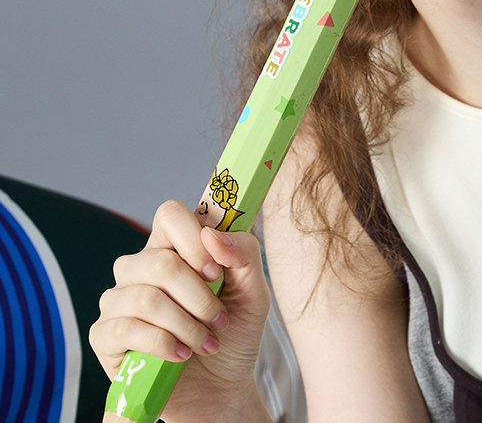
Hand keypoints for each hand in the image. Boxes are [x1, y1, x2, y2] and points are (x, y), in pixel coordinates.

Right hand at [90, 199, 270, 420]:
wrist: (221, 388)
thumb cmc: (234, 333)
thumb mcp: (254, 292)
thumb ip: (243, 255)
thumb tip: (213, 235)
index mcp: (175, 247)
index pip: (170, 214)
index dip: (192, 237)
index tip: (216, 271)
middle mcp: (140, 268)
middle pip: (158, 259)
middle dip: (198, 296)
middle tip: (218, 319)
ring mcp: (119, 301)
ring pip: (145, 297)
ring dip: (186, 324)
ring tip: (205, 342)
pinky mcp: (105, 336)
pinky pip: (124, 329)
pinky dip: (162, 344)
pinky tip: (181, 355)